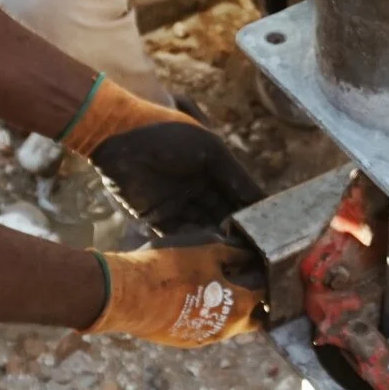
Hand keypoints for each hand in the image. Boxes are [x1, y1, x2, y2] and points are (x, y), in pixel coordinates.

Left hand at [63, 76, 264, 235]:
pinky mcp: (155, 216)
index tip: (269, 228)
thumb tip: (262, 200)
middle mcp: (196, 187)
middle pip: (221, 213)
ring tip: (234, 254)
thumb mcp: (210, 149)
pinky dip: (191, 242)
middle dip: (236, 229)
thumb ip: (236, 176)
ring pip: (202, 226)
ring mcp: (176, 202)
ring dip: (215, 238)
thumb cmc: (169, 135)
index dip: (251, 209)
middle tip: (254, 249)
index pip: (237, 193)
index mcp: (212, 167)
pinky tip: (206, 252)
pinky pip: (177, 233)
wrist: (119, 137)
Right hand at [91, 242, 263, 347]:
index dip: (265, 278)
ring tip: (217, 289)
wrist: (128, 295)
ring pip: (228, 326)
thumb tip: (247, 254)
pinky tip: (194, 300)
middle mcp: (227, 329)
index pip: (266, 294)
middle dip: (255, 303)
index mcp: (239, 305)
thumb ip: (233, 254)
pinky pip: (205, 329)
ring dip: (228, 310)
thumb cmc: (170, 268)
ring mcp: (205, 338)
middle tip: (247, 283)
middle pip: (253, 319)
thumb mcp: (207, 250)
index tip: (262, 268)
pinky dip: (207, 317)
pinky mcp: (185, 341)